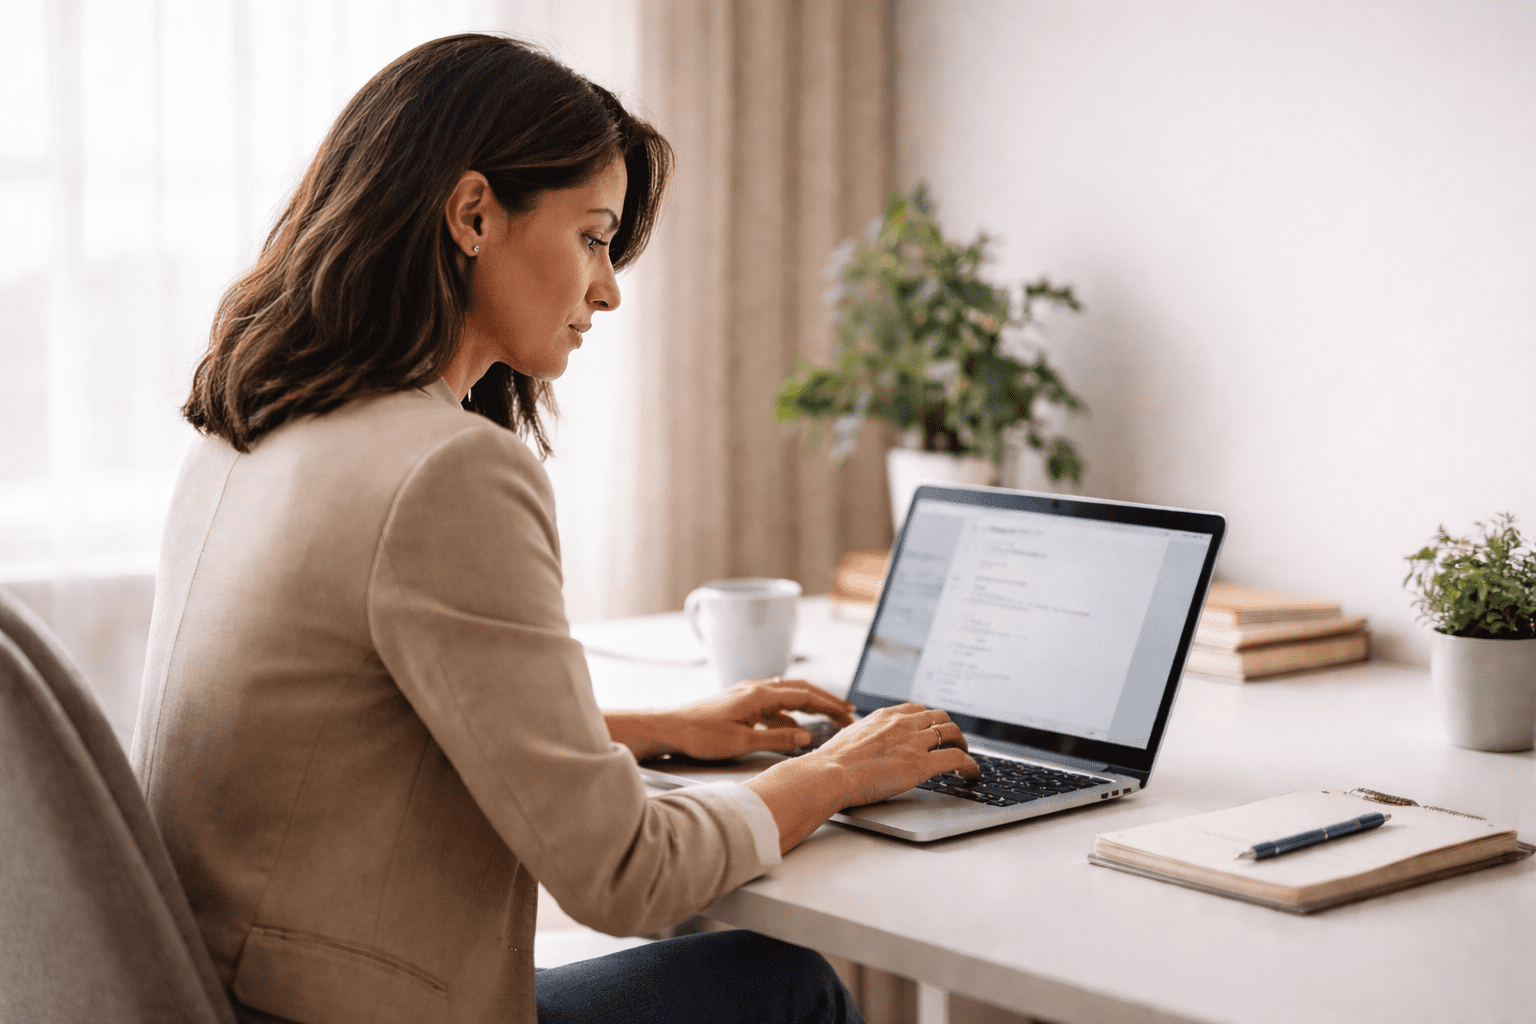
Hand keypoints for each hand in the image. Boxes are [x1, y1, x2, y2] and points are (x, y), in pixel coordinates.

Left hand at [605, 678, 853, 761]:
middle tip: (846, 713)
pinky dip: (788, 715)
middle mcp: (754, 689)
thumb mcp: (742, 742)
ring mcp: (746, 695)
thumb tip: (806, 737)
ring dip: (808, 707)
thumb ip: (776, 740)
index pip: (803, 696)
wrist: (669, 728)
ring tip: (826, 720)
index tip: (848, 711)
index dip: (829, 704)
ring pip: (786, 697)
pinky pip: (772, 706)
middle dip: (825, 702)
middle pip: (799, 691)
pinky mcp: (739, 704)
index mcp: (759, 695)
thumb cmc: (700, 735)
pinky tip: (792, 729)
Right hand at [744, 702, 979, 852]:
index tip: (933, 730)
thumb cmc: (831, 762)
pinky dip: (970, 765)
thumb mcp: (848, 737)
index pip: (918, 710)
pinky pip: (957, 759)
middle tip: (954, 744)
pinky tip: (972, 774)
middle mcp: (903, 723)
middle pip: (940, 718)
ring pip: (952, 734)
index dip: (930, 720)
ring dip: (963, 745)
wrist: (829, 773)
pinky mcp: (922, 764)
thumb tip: (859, 743)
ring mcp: (914, 742)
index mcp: (885, 716)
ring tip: (965, 758)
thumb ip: (862, 736)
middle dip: (950, 731)